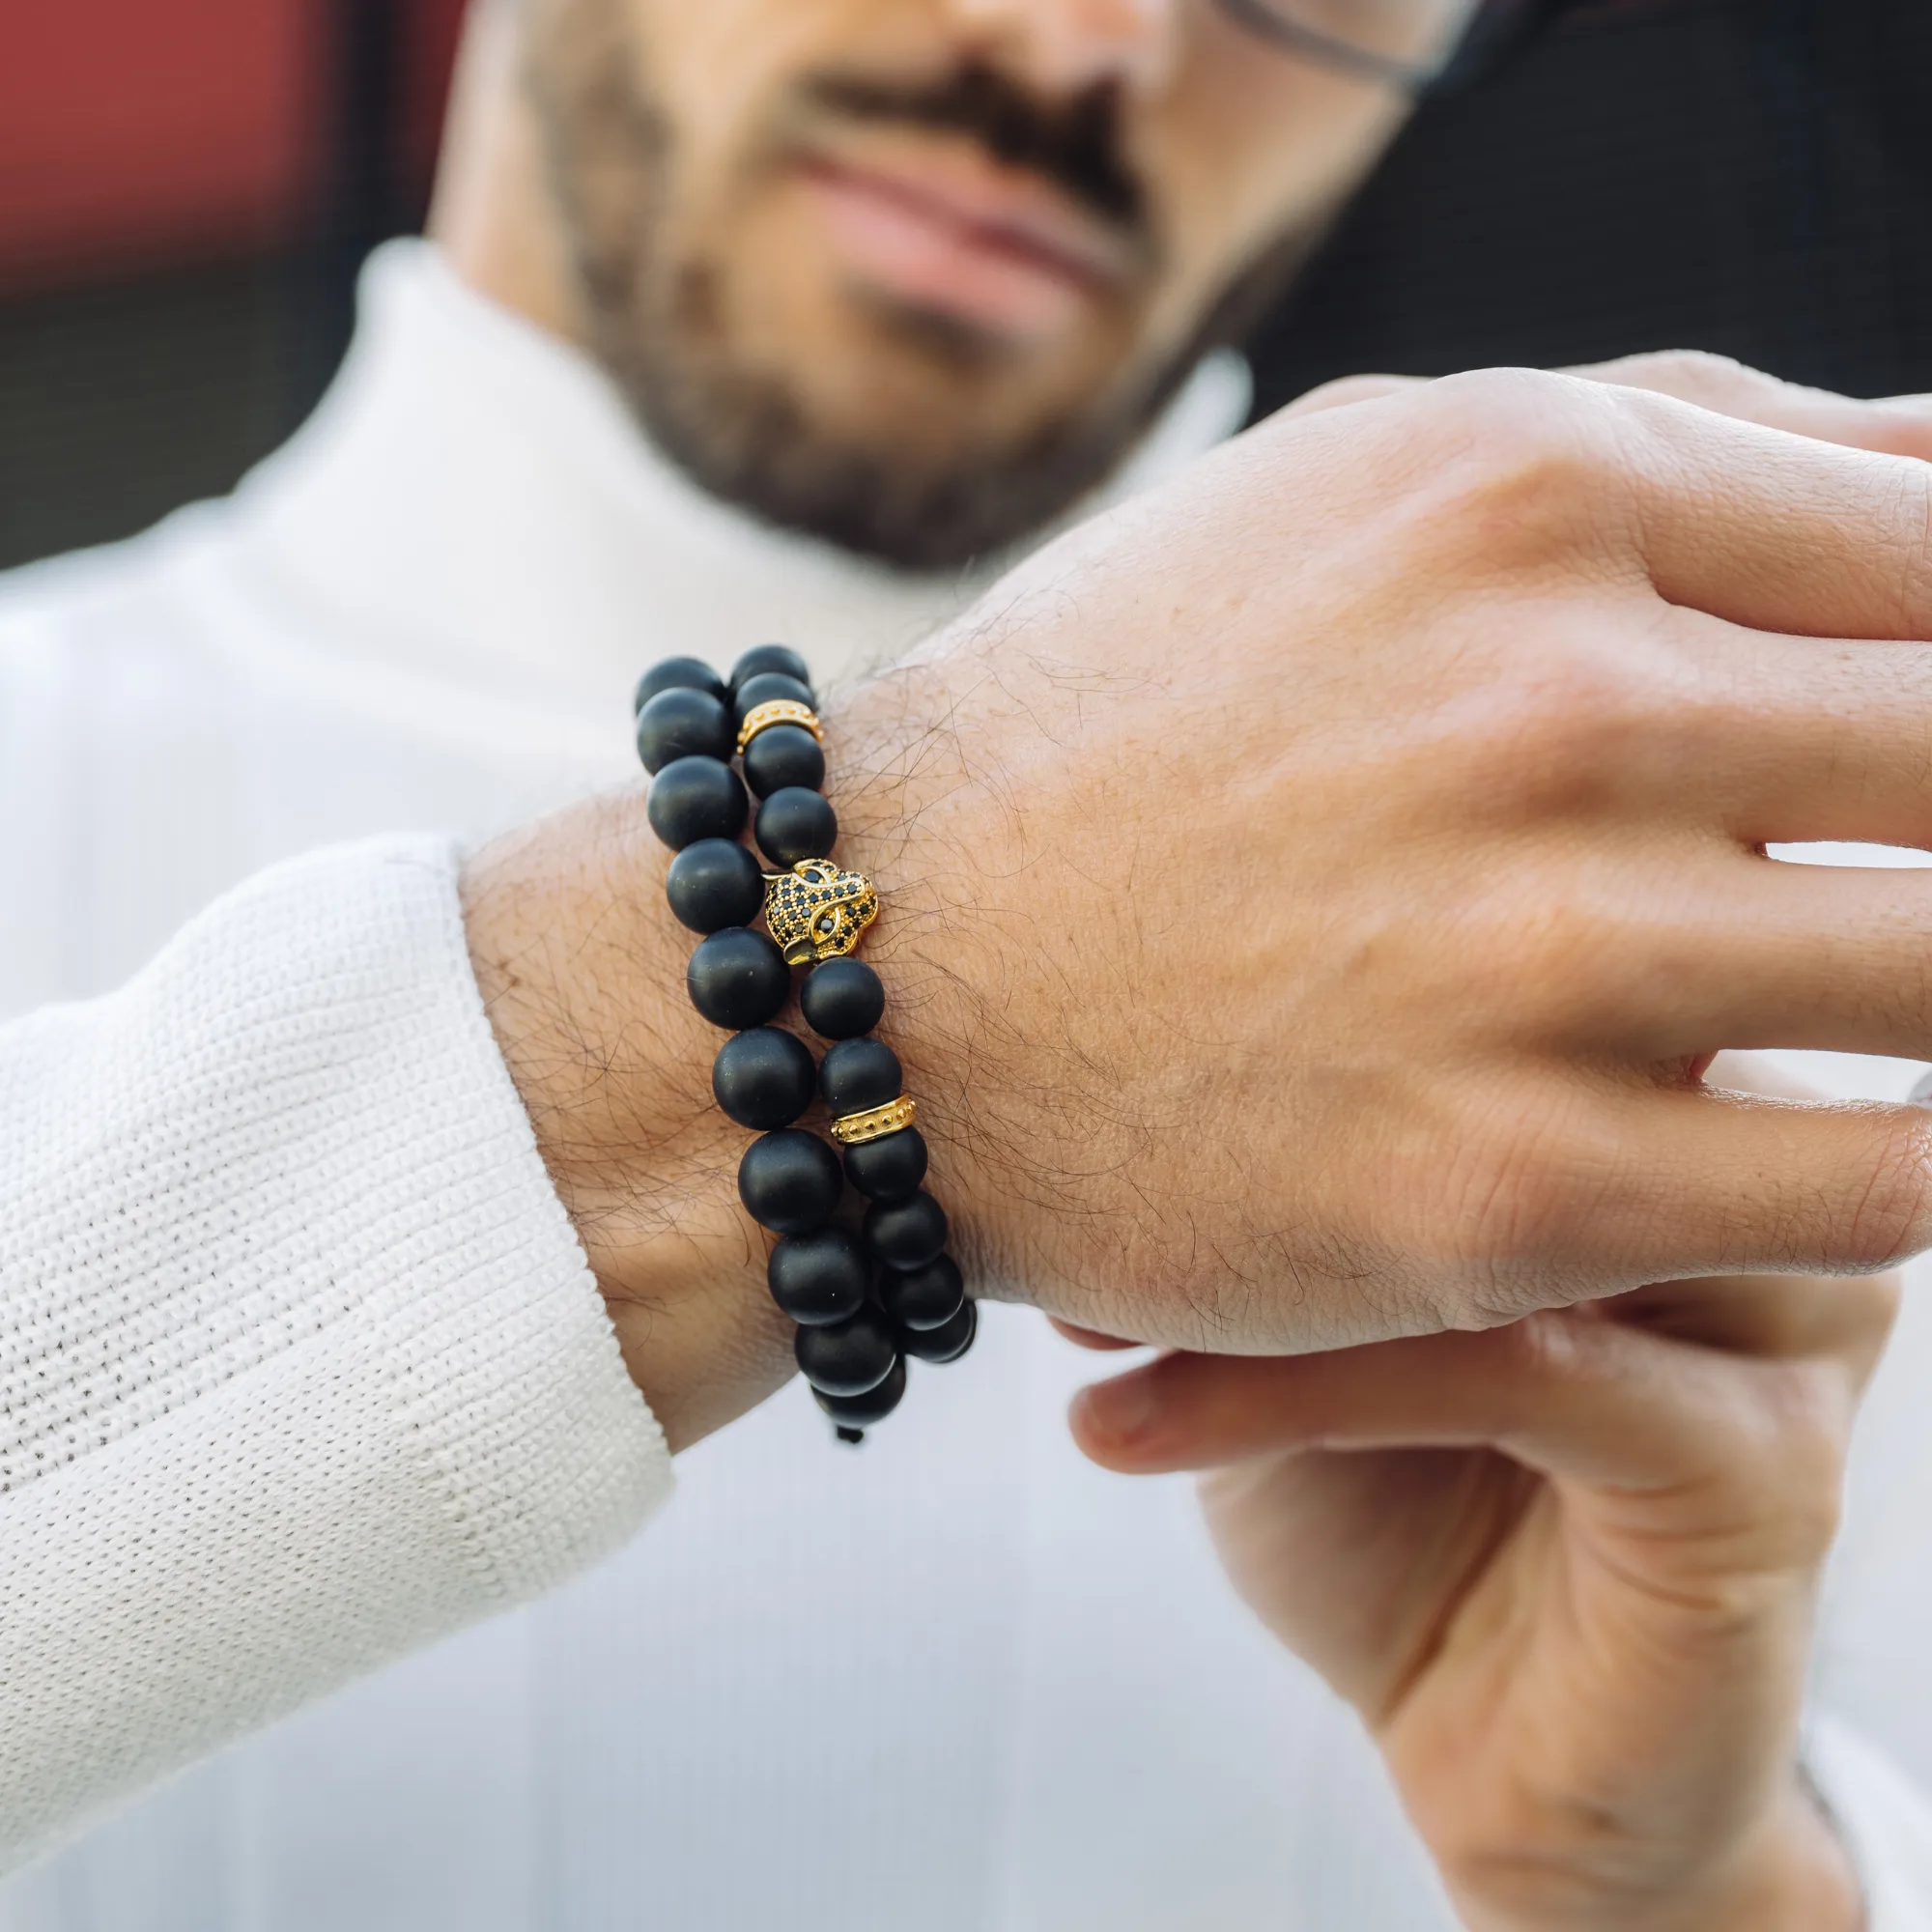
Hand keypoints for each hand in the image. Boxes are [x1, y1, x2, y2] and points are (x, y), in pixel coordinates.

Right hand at [831, 359, 1931, 1351]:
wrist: (880, 975)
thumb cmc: (1114, 725)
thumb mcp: (1350, 486)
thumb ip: (1658, 442)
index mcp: (1528, 495)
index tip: (1897, 755)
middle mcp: (1551, 709)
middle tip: (1865, 876)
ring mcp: (1537, 961)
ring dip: (1929, 991)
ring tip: (1835, 999)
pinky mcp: (1510, 1190)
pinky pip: (1875, 1186)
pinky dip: (1896, 1161)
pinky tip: (1804, 1134)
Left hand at [1070, 1056, 1889, 1931]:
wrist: (1493, 1729)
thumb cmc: (1381, 1487)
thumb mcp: (1281, 1295)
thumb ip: (1234, 1162)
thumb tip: (1042, 1062)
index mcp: (1667, 1081)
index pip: (1512, 934)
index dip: (1275, 987)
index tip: (1060, 1053)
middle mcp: (1756, 1167)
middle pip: (1533, 1044)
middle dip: (1261, 1099)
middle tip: (1063, 1154)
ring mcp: (1785, 1316)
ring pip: (1520, 1194)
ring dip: (1276, 1254)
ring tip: (1093, 1312)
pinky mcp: (1763, 1474)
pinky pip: (1527, 1371)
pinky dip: (1304, 1387)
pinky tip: (1129, 1425)